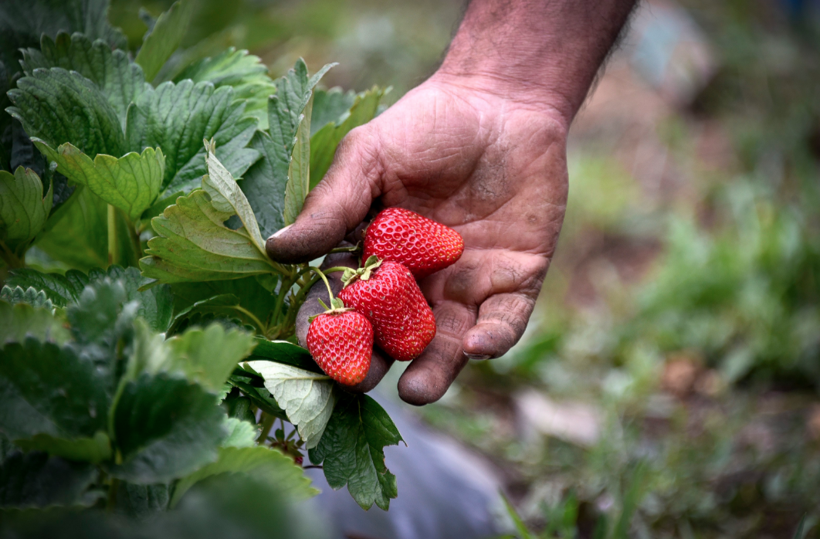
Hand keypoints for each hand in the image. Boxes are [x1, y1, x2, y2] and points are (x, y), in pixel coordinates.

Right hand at [268, 74, 568, 404]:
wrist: (500, 102)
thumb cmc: (425, 127)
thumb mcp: (369, 159)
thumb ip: (331, 206)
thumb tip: (276, 250)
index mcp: (373, 259)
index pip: (342, 304)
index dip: (327, 329)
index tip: (313, 349)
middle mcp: (416, 285)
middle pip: (391, 338)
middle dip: (377, 363)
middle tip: (362, 381)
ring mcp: (465, 287)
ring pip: (446, 345)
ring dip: (433, 373)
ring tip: (416, 393)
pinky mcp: (514, 281)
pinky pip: (504, 321)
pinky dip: (493, 338)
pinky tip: (475, 344)